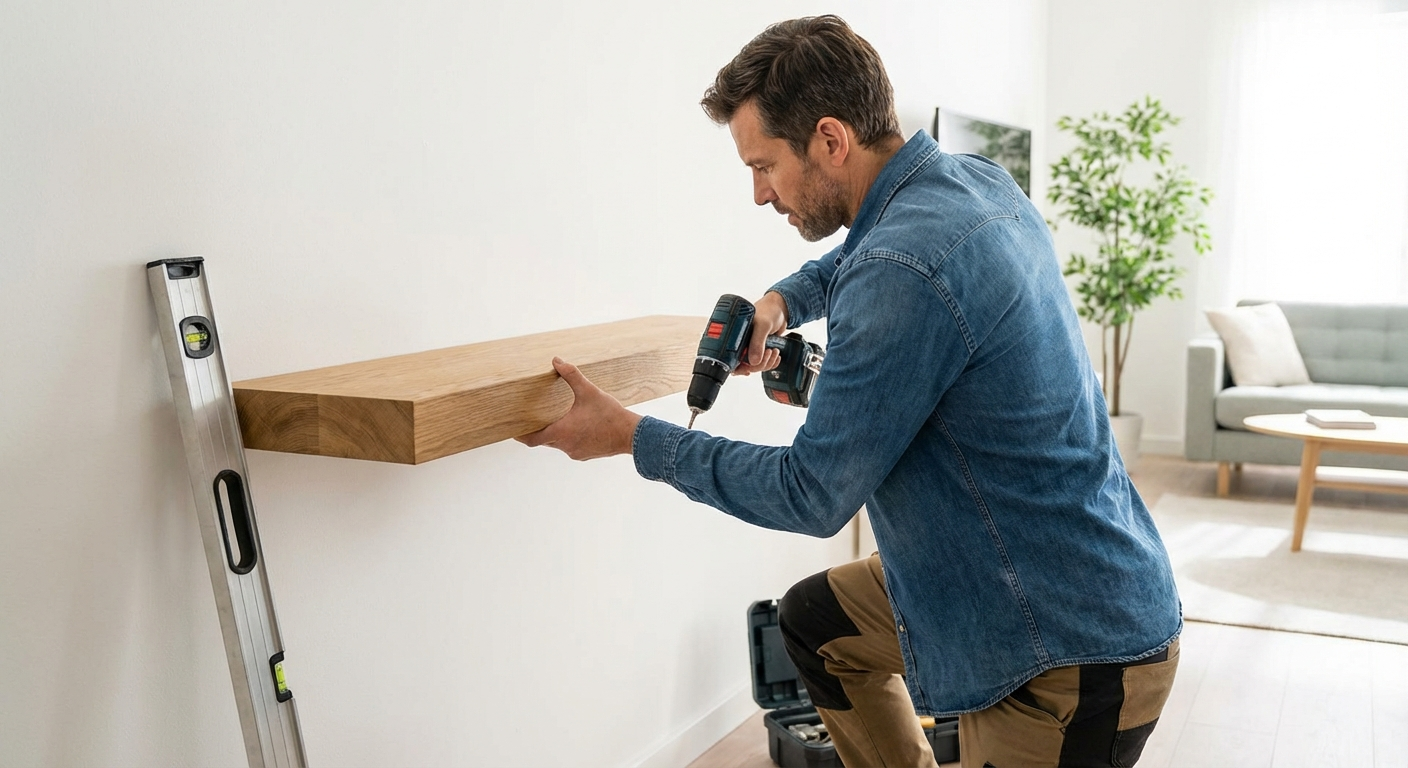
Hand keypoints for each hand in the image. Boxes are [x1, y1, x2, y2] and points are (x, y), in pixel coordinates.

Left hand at [516, 358, 641, 459]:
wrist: (631, 435)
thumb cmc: (610, 414)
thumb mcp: (589, 391)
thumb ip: (571, 375)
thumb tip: (557, 360)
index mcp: (561, 432)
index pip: (532, 439)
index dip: (520, 435)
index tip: (512, 431)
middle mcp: (565, 446)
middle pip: (544, 440)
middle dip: (538, 430)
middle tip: (532, 419)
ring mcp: (575, 452)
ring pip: (558, 444)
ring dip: (556, 433)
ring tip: (559, 419)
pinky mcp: (585, 455)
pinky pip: (571, 447)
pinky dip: (569, 438)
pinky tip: (578, 427)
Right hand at [734, 290, 789, 376]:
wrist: (781, 308)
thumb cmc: (769, 311)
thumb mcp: (763, 325)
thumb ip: (757, 342)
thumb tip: (753, 361)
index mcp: (736, 338)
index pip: (732, 360)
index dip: (740, 367)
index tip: (750, 368)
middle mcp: (742, 344)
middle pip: (745, 366)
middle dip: (759, 364)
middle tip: (768, 352)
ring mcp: (751, 348)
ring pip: (756, 366)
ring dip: (767, 362)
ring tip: (774, 350)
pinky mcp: (760, 350)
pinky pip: (764, 363)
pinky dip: (771, 362)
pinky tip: (775, 355)